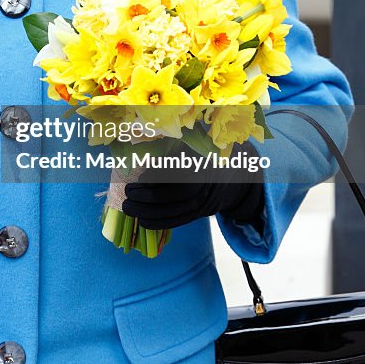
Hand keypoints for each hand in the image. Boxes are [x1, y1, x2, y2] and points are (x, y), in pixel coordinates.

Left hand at [121, 143, 264, 230]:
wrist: (237, 172)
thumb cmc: (207, 150)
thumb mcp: (195, 140)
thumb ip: (173, 143)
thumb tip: (141, 144)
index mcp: (205, 161)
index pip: (179, 173)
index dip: (158, 177)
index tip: (139, 177)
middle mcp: (208, 183)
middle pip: (176, 196)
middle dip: (148, 196)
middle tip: (127, 192)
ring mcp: (206, 201)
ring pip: (176, 212)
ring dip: (149, 212)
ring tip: (128, 208)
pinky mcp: (201, 213)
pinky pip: (179, 221)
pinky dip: (160, 223)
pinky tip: (142, 221)